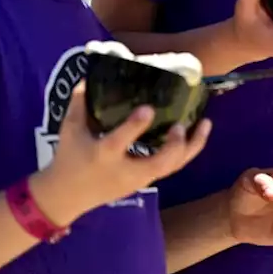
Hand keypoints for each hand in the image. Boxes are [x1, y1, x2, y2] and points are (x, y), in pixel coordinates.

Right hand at [32, 81, 211, 225]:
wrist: (66, 197)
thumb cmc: (68, 159)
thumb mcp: (70, 129)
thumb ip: (80, 102)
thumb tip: (87, 76)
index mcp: (104, 153)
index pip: (122, 140)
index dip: (135, 125)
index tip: (148, 108)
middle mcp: (125, 169)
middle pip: (159, 163)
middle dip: (175, 145)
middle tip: (182, 125)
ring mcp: (138, 178)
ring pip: (172, 167)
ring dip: (192, 147)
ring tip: (206, 124)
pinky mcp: (145, 180)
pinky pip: (170, 167)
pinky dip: (185, 151)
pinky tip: (196, 134)